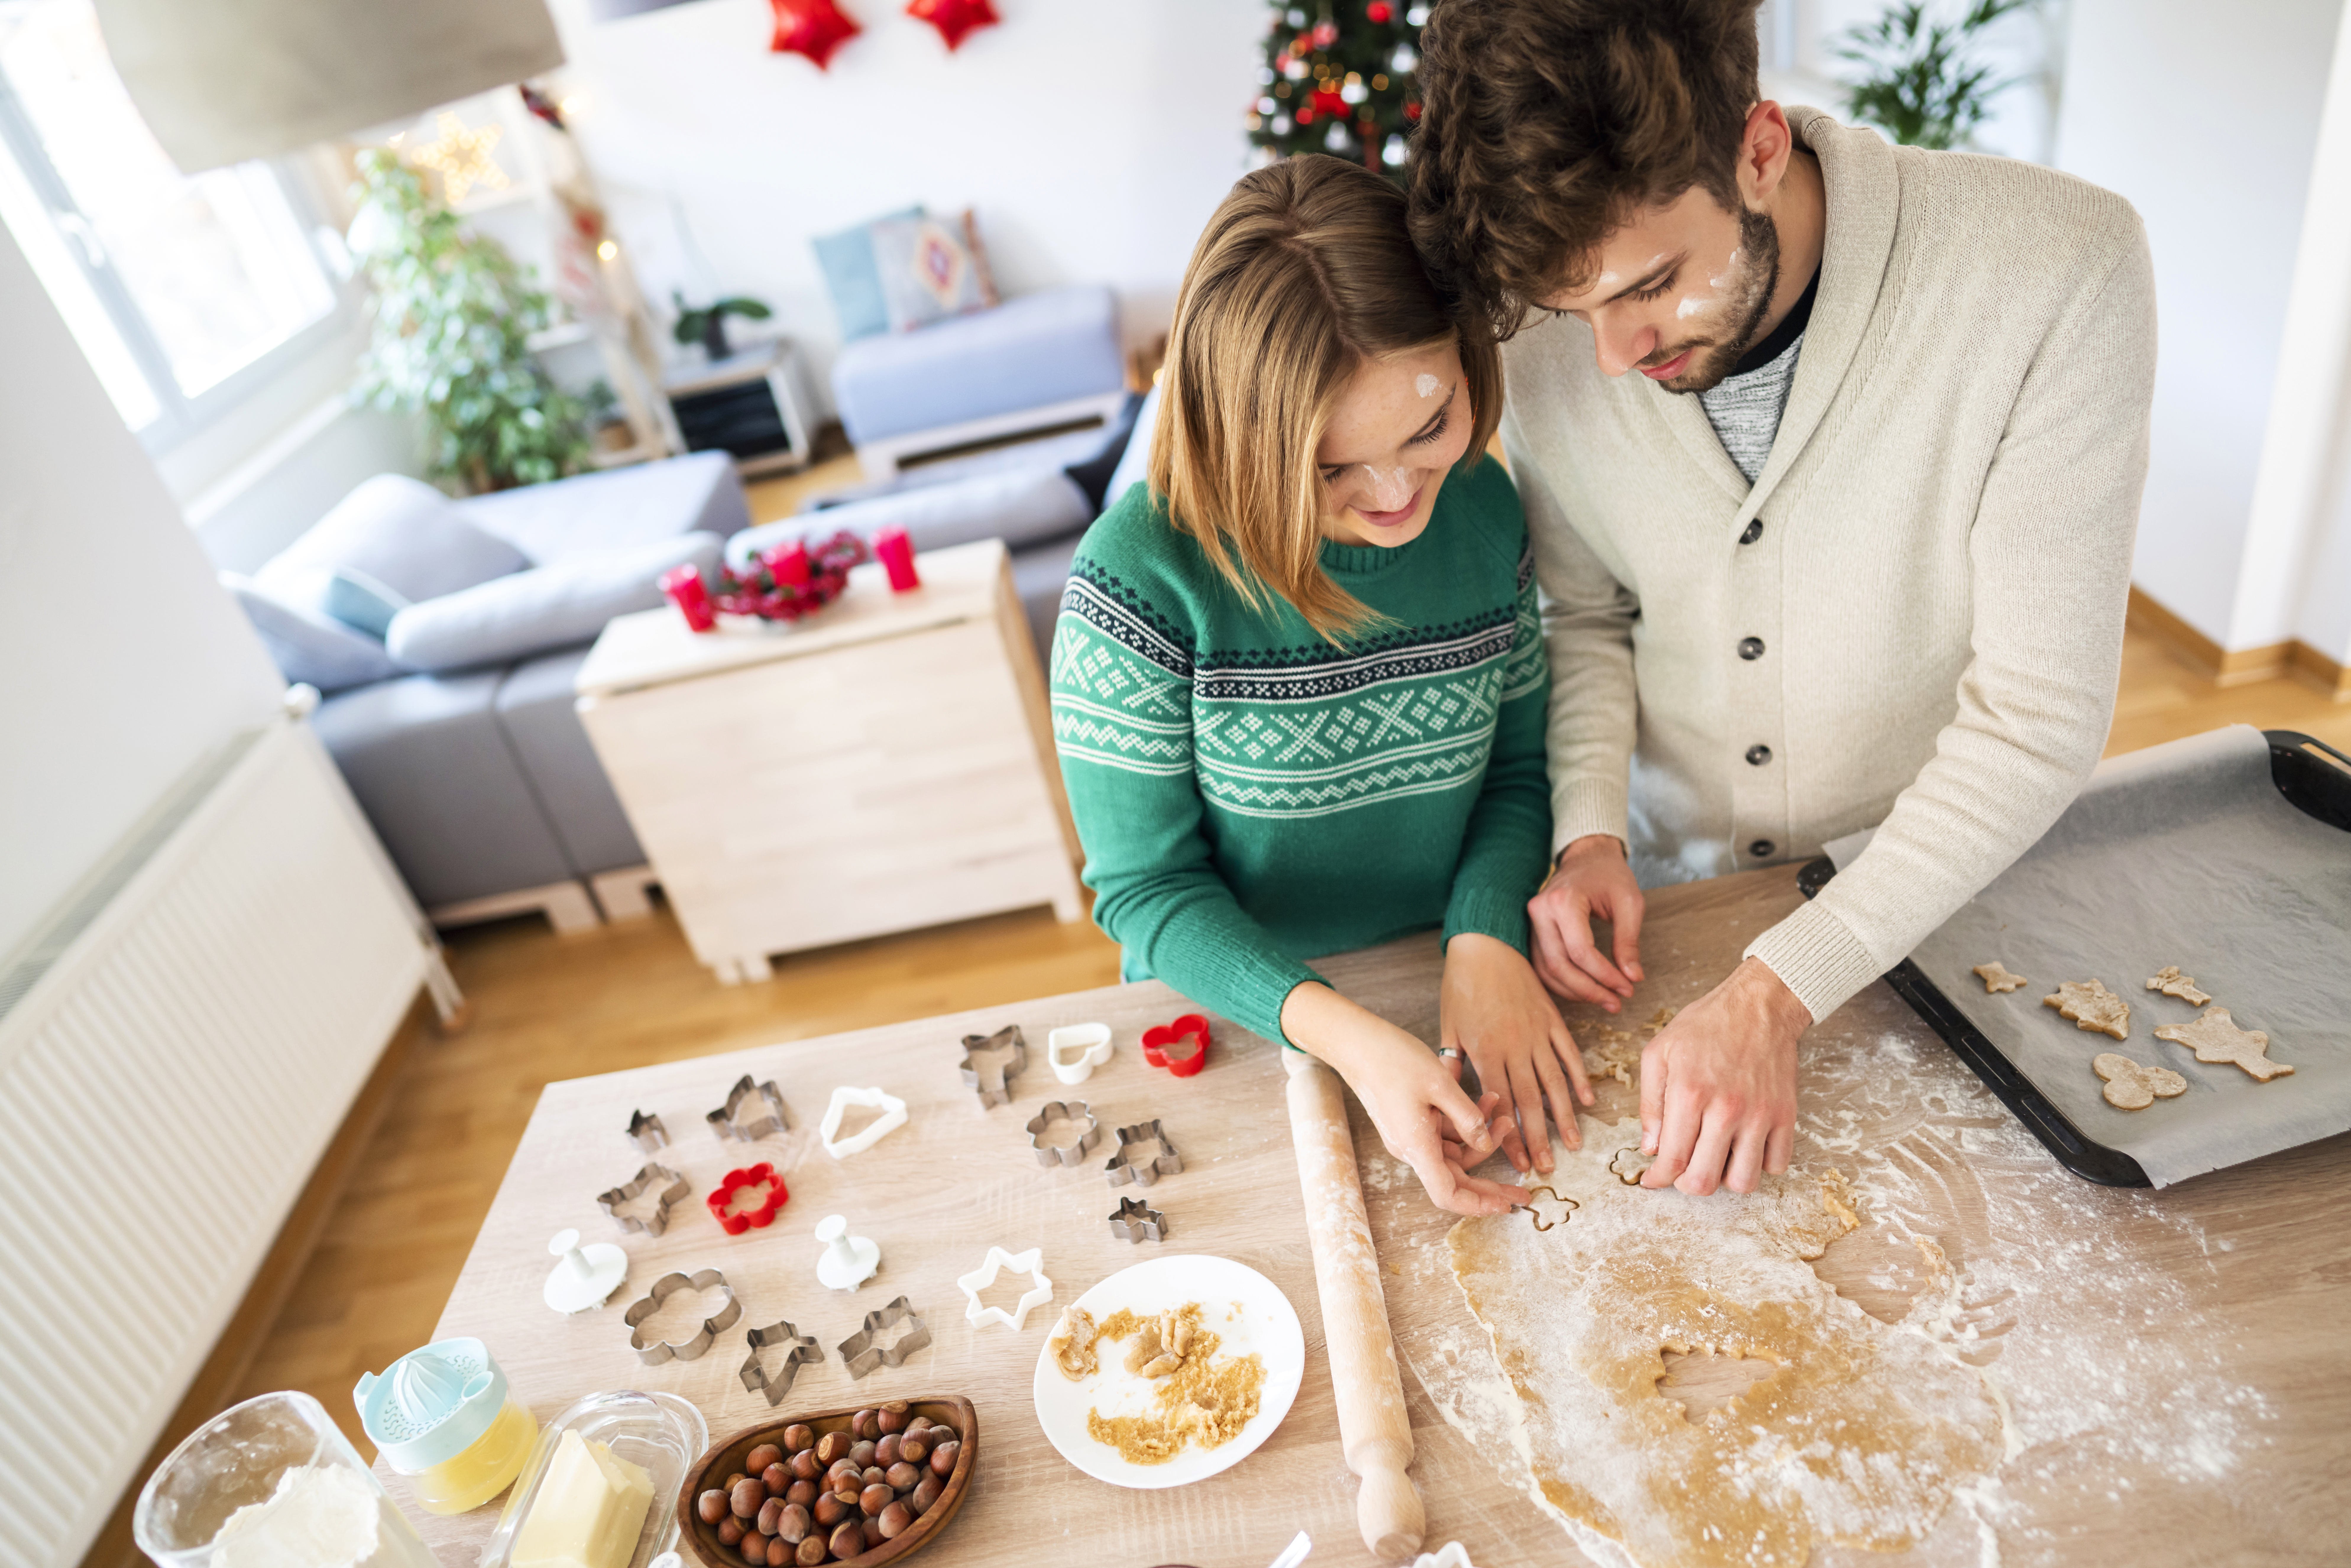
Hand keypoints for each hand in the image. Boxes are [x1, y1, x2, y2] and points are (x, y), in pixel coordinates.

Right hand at [1283, 982, 1532, 1216]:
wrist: (1356, 1043)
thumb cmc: (1393, 1059)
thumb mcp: (1440, 1084)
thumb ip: (1468, 1118)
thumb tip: (1485, 1143)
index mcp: (1417, 1146)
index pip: (1448, 1194)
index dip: (1478, 1206)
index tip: (1505, 1206)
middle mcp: (1411, 1148)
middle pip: (1456, 1178)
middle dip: (1491, 1184)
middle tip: (1523, 1191)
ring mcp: (1410, 1136)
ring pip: (1454, 1151)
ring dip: (1481, 1136)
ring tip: (1504, 1112)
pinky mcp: (1410, 1122)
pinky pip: (1444, 1133)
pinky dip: (1465, 1122)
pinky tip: (1484, 1101)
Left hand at [1441, 932, 1593, 1174]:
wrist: (1486, 943)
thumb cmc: (1461, 985)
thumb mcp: (1449, 1025)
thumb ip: (1452, 1062)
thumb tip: (1448, 1101)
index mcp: (1485, 1051)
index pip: (1498, 1104)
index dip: (1508, 1137)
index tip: (1517, 1164)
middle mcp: (1514, 1046)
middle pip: (1528, 1100)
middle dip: (1538, 1138)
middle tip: (1547, 1168)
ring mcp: (1537, 1033)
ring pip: (1554, 1082)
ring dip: (1564, 1116)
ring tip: (1573, 1144)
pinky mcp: (1553, 1019)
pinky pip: (1569, 1053)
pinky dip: (1579, 1077)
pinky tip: (1587, 1101)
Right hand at [1527, 834, 1645, 1010]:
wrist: (1587, 857)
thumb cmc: (1610, 876)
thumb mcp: (1629, 903)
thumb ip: (1628, 941)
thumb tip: (1633, 978)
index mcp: (1564, 901)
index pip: (1580, 951)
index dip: (1605, 975)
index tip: (1628, 988)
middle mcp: (1540, 911)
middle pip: (1559, 965)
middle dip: (1589, 989)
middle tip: (1615, 1002)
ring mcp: (1531, 921)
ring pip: (1547, 970)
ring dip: (1575, 991)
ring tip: (1604, 1000)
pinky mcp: (1532, 931)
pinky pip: (1542, 965)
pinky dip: (1563, 982)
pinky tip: (1585, 989)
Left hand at [1639, 957, 1812, 1194]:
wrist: (1759, 1005)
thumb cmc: (1704, 1026)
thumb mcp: (1659, 1052)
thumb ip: (1650, 1103)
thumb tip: (1649, 1149)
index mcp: (1689, 1093)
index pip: (1671, 1160)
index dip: (1657, 1179)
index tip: (1652, 1179)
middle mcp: (1726, 1109)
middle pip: (1704, 1181)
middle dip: (1686, 1184)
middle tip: (1683, 1168)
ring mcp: (1760, 1115)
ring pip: (1743, 1182)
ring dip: (1725, 1178)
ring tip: (1715, 1156)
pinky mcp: (1786, 1115)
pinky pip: (1776, 1165)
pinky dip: (1760, 1165)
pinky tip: (1745, 1145)